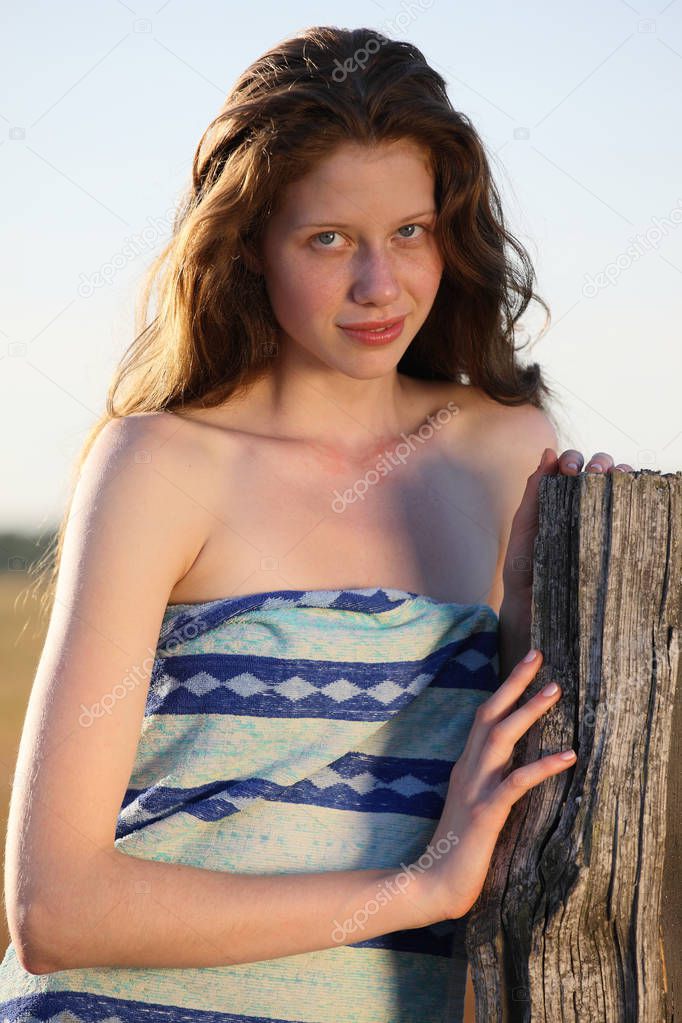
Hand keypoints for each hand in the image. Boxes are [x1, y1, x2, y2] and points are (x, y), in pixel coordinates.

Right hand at [416, 648, 575, 920]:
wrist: (433, 884)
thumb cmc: (459, 850)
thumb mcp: (474, 805)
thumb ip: (488, 781)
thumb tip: (511, 764)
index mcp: (466, 767)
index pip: (485, 717)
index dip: (505, 688)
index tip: (527, 662)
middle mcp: (468, 770)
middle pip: (490, 715)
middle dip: (514, 684)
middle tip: (539, 655)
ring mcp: (475, 790)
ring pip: (501, 739)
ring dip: (528, 712)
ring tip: (555, 691)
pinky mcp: (485, 814)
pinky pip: (516, 784)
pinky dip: (541, 767)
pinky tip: (567, 756)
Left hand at [500, 448, 634, 631]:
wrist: (533, 604)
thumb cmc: (525, 564)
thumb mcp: (525, 524)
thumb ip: (534, 490)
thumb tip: (548, 452)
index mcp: (560, 496)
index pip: (574, 466)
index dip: (573, 460)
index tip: (568, 470)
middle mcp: (584, 504)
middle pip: (601, 470)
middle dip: (600, 463)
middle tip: (593, 473)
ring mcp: (601, 521)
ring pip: (620, 487)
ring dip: (621, 475)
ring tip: (614, 480)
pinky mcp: (616, 541)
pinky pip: (632, 514)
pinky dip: (637, 499)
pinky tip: (634, 498)